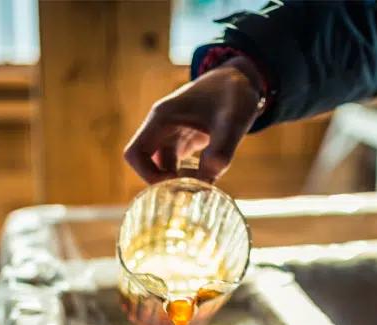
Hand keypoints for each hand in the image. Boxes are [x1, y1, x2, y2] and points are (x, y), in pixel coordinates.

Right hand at [124, 58, 263, 183]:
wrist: (242, 80)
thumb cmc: (235, 94)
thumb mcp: (234, 121)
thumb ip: (222, 150)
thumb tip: (207, 180)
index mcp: (162, 119)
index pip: (135, 154)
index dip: (147, 175)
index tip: (173, 183)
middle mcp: (161, 127)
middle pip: (145, 165)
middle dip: (163, 183)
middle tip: (190, 192)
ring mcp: (170, 135)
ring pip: (161, 168)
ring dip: (176, 182)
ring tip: (202, 187)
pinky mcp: (183, 142)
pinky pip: (175, 166)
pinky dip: (186, 177)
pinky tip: (206, 181)